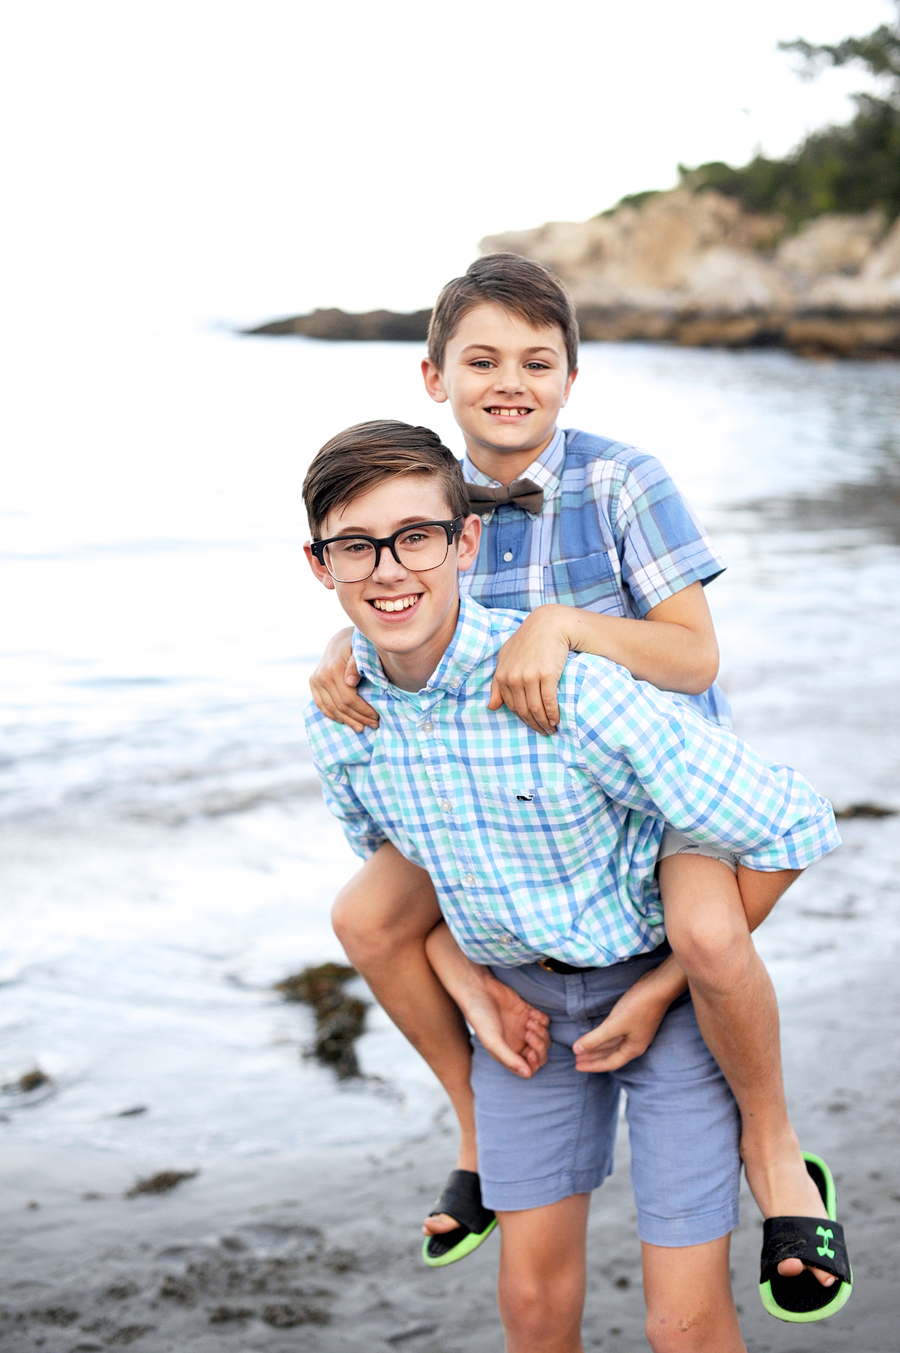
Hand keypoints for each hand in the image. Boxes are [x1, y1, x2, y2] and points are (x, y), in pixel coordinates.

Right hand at [309, 627, 377, 731]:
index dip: (363, 711)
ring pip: (331, 708)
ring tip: (361, 727)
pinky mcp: (313, 682)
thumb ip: (356, 664)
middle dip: (358, 718)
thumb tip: (350, 682)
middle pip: (340, 706)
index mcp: (334, 668)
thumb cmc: (357, 645)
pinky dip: (332, 715)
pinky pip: (320, 704)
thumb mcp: (361, 650)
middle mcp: (321, 676)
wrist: (341, 639)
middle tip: (373, 725)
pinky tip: (344, 721)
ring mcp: (315, 680)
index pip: (349, 699)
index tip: (376, 717)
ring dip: (347, 720)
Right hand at [461, 971, 550, 1077]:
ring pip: (545, 1038)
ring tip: (529, 1022)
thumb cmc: (481, 1017)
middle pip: (540, 1055)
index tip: (530, 1052)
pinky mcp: (528, 1013)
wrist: (479, 989)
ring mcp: (523, 1028)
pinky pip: (545, 1022)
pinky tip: (531, 1013)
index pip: (529, 1068)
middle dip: (540, 1047)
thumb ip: (510, 1059)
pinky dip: (542, 1019)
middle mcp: (517, 1043)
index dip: (534, 1064)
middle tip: (529, 1034)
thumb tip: (527, 1074)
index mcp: (507, 1054)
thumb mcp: (493, 1041)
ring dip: (541, 1031)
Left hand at [487, 606, 574, 735]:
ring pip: (535, 708)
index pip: (510, 705)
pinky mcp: (547, 674)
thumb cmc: (528, 641)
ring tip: (551, 729)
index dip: (522, 718)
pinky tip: (556, 719)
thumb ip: (498, 683)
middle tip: (544, 732)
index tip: (531, 724)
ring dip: (543, 723)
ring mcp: (530, 676)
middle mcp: (514, 676)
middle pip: (523, 709)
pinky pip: (549, 701)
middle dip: (533, 724)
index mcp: (502, 674)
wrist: (550, 624)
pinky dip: (552, 714)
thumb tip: (491, 707)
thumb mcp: (506, 658)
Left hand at [572, 973, 669, 1072]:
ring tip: (583, 1048)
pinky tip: (597, 1034)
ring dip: (597, 1046)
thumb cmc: (639, 1007)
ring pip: (612, 1044)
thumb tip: (577, 1050)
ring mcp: (635, 1032)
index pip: (609, 1063)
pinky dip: (604, 1036)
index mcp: (632, 1049)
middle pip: (611, 1055)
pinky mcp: (634, 1020)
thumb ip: (595, 1039)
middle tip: (576, 1058)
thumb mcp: (614, 1025)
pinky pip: (615, 1034)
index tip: (577, 1065)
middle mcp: (635, 1043)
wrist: (659, 987)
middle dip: (593, 1057)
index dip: (592, 1065)